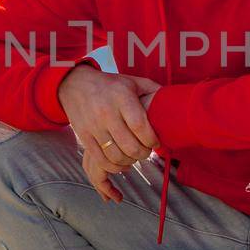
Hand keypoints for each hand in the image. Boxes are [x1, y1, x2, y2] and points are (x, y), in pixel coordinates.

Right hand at [58, 65, 161, 201]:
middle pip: (130, 146)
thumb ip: (153, 90)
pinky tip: (122, 163)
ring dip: (130, 161)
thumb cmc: (110, 85)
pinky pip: (101, 160)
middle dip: (143, 153)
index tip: (156, 142)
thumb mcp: (133, 81)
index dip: (152, 140)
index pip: (140, 126)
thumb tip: (174, 102)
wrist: (76, 85)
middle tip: (147, 151)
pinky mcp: (84, 137)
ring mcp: (93, 127)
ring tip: (135, 156)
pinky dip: (114, 167)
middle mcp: (106, 113)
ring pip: (116, 156)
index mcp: (122, 97)